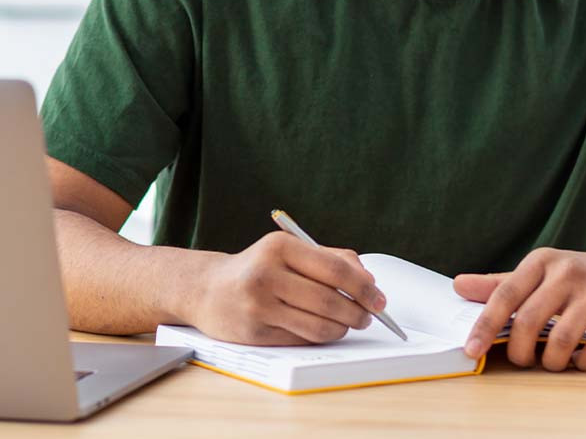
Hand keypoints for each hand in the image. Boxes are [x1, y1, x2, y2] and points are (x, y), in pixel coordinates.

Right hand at [189, 231, 386, 344]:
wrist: (207, 289)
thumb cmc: (257, 269)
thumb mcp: (287, 251)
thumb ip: (329, 258)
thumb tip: (368, 279)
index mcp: (279, 247)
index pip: (335, 269)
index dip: (363, 287)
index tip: (379, 298)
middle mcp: (267, 274)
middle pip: (330, 300)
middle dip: (359, 311)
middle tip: (369, 315)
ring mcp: (259, 305)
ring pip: (319, 325)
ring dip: (343, 328)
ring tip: (349, 323)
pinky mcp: (256, 332)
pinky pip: (302, 339)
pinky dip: (321, 336)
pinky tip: (322, 329)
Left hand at [453, 245, 585, 370]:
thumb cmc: (580, 276)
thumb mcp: (540, 272)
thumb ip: (500, 283)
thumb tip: (458, 285)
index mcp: (541, 261)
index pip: (504, 295)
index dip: (485, 325)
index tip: (472, 350)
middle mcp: (567, 271)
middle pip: (529, 321)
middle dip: (520, 351)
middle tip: (523, 361)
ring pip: (562, 339)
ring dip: (552, 362)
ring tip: (553, 362)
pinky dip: (583, 363)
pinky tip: (579, 360)